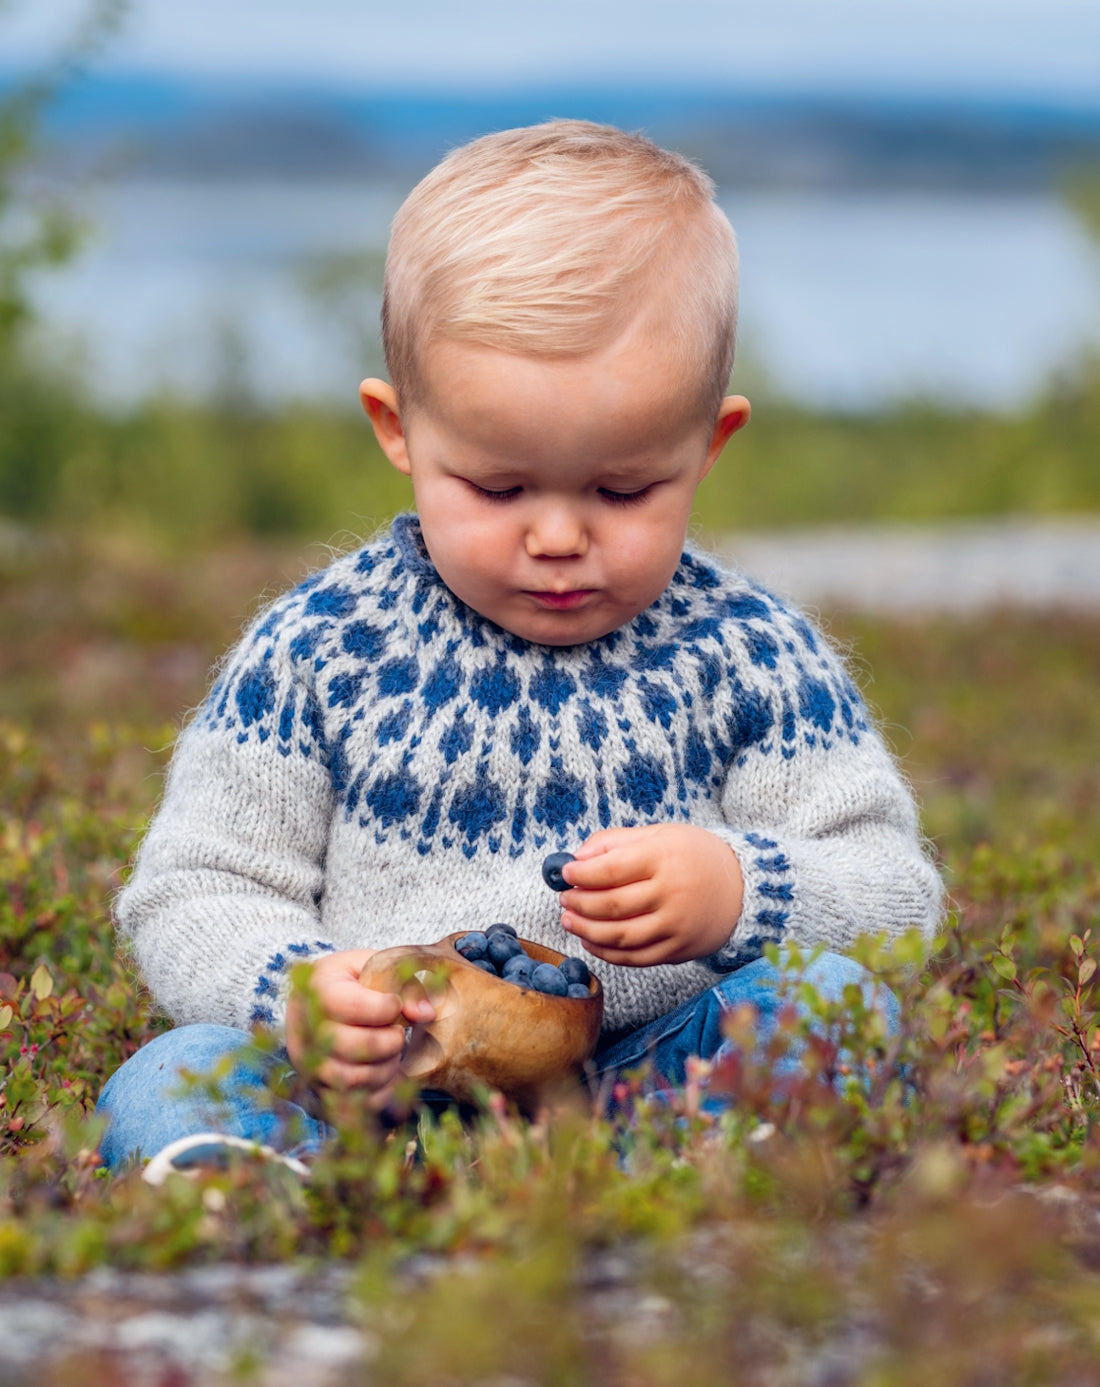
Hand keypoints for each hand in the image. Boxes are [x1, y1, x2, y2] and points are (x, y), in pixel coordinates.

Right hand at [285, 948, 434, 1106]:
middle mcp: (302, 1028)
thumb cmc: (356, 981)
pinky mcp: (316, 1090)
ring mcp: (306, 1063)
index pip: (351, 1006)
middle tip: (397, 1032)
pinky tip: (387, 1072)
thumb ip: (404, 984)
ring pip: (352, 1080)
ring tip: (392, 1051)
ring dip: (386, 1068)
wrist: (321, 999)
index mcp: (317, 987)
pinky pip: (351, 1106)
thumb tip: (425, 1014)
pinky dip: (378, 1093)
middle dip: (388, 1042)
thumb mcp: (378, 967)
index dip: (385, 1008)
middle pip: (350, 1047)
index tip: (395, 1004)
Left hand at [559, 824, 743, 966]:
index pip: (611, 869)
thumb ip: (616, 842)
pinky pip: (635, 958)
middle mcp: (672, 893)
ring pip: (620, 936)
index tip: (565, 873)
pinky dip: (607, 952)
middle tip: (565, 899)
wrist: (741, 888)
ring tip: (569, 920)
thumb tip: (576, 859)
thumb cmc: (692, 855)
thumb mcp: (659, 835)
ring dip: (586, 930)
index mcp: (665, 857)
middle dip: (579, 903)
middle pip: (611, 905)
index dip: (580, 874)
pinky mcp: (679, 950)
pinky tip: (591, 940)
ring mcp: (677, 925)